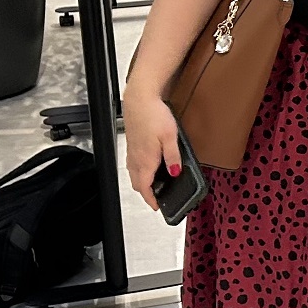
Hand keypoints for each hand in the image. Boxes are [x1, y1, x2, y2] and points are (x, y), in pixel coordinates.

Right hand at [122, 91, 180, 211]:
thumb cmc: (154, 115)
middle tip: (157, 198)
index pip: (145, 187)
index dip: (151, 200)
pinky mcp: (132, 145)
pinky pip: (133, 165)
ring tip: (154, 186)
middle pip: (138, 184)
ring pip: (134, 175)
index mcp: (146, 160)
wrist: (140, 99)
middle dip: (147, 194)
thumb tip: (175, 173)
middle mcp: (136, 159)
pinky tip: (148, 167)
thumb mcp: (171, 136)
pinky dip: (139, 172)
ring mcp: (132, 152)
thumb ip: (173, 157)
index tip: (157, 207)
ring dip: (143, 183)